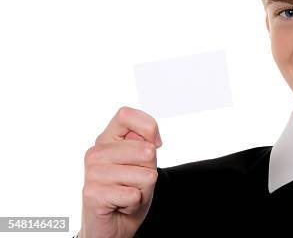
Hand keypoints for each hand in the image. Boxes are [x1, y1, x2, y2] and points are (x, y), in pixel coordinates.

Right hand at [79, 106, 161, 237]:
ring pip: (145, 174)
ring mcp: (92, 172)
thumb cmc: (128, 190)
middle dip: (149, 170)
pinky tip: (120, 205)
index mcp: (107, 139)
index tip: (152, 145)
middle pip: (146, 151)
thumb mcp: (143, 162)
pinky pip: (134, 194)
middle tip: (134, 182)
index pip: (126, 115)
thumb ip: (145, 143)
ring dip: (143, 190)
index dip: (148, 128)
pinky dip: (134, 204)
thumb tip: (151, 142)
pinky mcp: (92, 193)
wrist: (112, 226)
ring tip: (126, 193)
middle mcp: (96, 153)